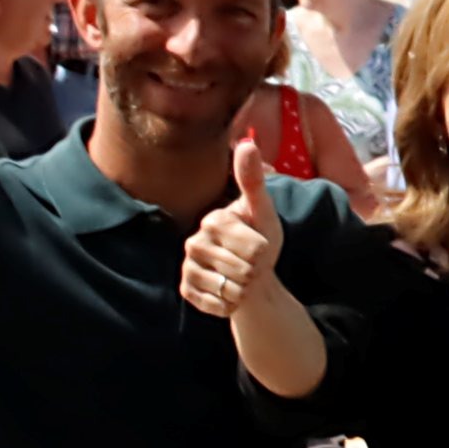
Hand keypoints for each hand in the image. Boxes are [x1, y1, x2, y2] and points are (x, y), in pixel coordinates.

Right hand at [180, 138, 290, 319]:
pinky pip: (215, 304)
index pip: (251, 245)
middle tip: (251, 264)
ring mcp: (187, 267)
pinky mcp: (186, 290)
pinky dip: (230, 303)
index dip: (262, 251)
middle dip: (254, 271)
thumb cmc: (261, 239)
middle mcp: (194, 242)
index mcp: (214, 220)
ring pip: (228, 288)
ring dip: (244, 289)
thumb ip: (254, 181)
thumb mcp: (263, 211)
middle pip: (241, 268)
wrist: (252, 274)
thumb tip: (247, 143)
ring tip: (242, 278)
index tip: (260, 247)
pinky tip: (230, 292)